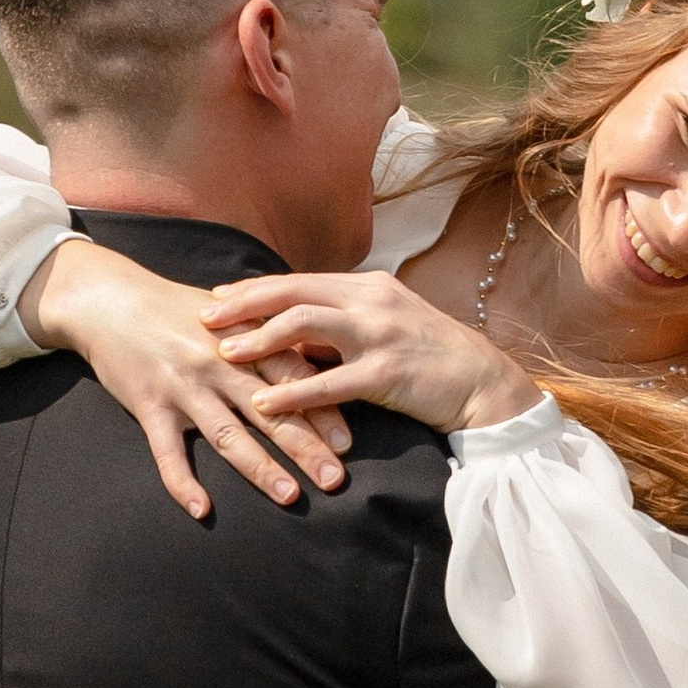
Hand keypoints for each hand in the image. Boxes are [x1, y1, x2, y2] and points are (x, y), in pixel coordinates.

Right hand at [17, 238, 354, 520]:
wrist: (109, 299)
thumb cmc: (175, 308)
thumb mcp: (227, 311)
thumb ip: (268, 334)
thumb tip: (320, 357)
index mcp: (241, 339)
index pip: (292, 376)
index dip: (322, 409)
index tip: (348, 443)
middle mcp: (216, 364)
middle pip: (269, 410)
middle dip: (305, 447)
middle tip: (335, 480)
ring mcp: (183, 387)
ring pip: (227, 434)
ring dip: (260, 468)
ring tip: (290, 496)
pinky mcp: (149, 406)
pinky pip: (167, 452)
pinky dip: (182, 482)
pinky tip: (201, 510)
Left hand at [201, 269, 546, 438]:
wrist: (484, 383)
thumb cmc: (430, 357)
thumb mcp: (387, 323)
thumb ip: (344, 320)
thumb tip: (291, 329)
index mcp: (367, 286)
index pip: (298, 281)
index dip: (254, 290)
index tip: (216, 299)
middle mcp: (369, 300)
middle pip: (292, 293)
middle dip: (243, 304)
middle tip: (203, 318)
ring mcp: (379, 334)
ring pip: (305, 327)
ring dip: (259, 340)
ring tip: (224, 355)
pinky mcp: (387, 373)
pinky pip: (328, 382)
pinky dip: (291, 393)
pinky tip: (262, 405)